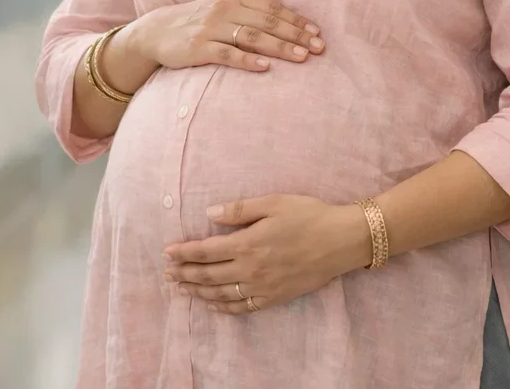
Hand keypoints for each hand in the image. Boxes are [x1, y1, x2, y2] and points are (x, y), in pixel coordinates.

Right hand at [114, 0, 322, 73]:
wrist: (157, 31)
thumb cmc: (198, 21)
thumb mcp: (223, 8)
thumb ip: (250, 11)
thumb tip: (287, 22)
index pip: (272, 8)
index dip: (296, 20)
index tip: (317, 33)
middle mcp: (225, 9)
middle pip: (268, 22)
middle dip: (296, 35)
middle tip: (319, 48)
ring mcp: (211, 28)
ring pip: (253, 37)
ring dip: (280, 47)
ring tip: (302, 57)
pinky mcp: (199, 47)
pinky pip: (228, 54)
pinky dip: (248, 60)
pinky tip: (266, 67)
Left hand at [162, 195, 371, 313]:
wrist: (342, 241)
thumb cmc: (309, 215)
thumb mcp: (274, 203)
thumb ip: (239, 210)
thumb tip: (209, 213)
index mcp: (247, 244)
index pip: (205, 251)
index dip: (183, 253)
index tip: (167, 252)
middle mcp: (250, 269)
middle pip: (207, 275)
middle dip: (184, 274)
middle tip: (167, 275)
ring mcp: (262, 287)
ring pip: (220, 294)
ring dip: (198, 291)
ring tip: (183, 288)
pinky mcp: (274, 297)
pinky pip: (242, 307)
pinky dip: (223, 308)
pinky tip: (213, 304)